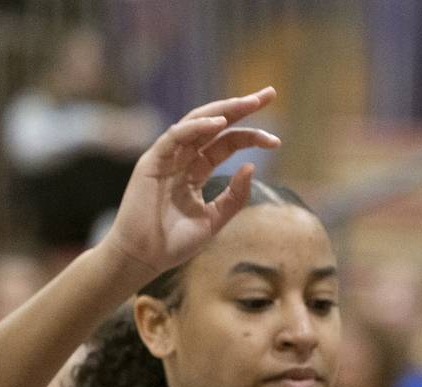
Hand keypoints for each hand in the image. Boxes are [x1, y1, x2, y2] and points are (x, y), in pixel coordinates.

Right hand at [100, 88, 280, 282]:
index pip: (226, 143)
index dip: (250, 136)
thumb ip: (234, 197)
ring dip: (222, 110)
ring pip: (196, 123)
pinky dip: (196, 128)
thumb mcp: (214, 220)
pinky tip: (219, 123)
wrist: (144, 258)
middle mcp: (182, 158)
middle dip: (241, 108)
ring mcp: (166, 157)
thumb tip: (252, 166)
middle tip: (268, 94)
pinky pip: (174, 137)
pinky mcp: (151, 161)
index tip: (276, 141)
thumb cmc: (175, 242)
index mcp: (196, 170)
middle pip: (214, 124)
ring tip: (248, 103)